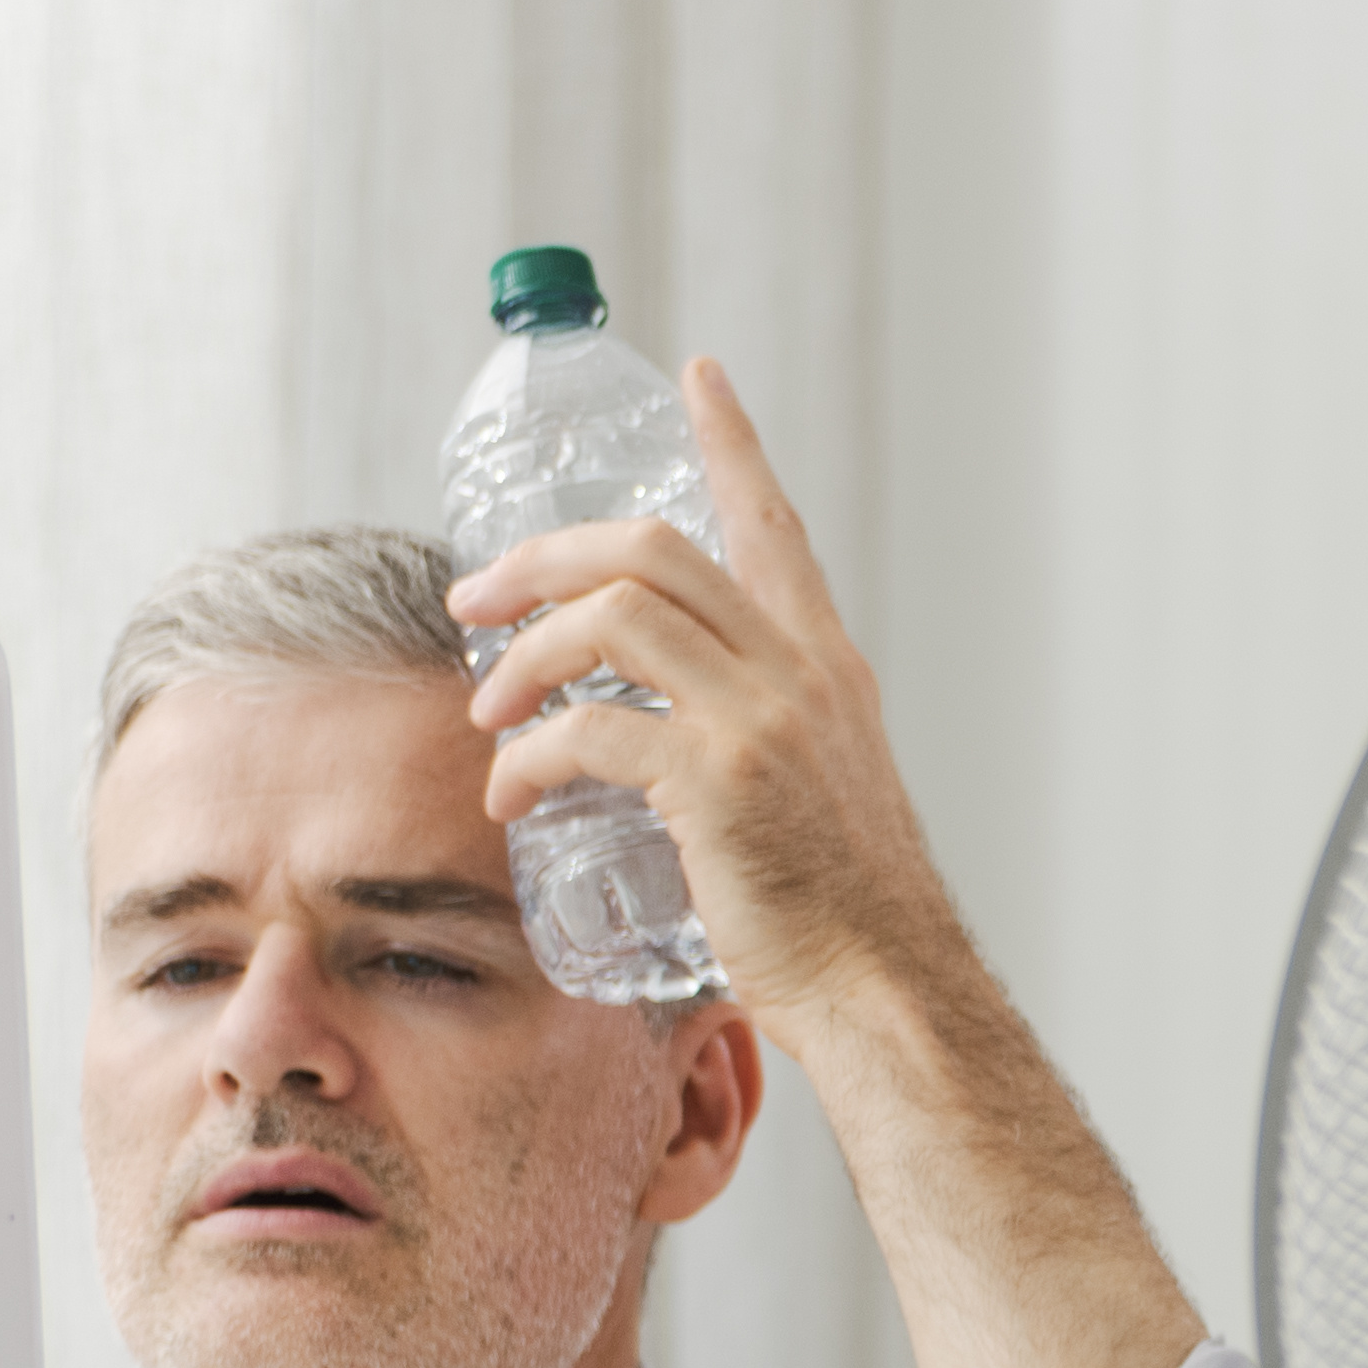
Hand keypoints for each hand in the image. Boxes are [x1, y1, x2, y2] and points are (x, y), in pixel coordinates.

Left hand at [452, 359, 965, 1024]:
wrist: (888, 990)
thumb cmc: (845, 915)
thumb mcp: (825, 793)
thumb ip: (764, 739)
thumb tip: (678, 737)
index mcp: (825, 667)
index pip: (773, 525)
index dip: (731, 444)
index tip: (700, 378)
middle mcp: (798, 674)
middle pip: (655, 550)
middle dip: (545, 558)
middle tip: (478, 599)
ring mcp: (760, 722)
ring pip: (614, 616)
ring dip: (526, 652)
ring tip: (486, 707)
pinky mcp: (716, 782)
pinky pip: (591, 728)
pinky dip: (531, 753)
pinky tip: (511, 789)